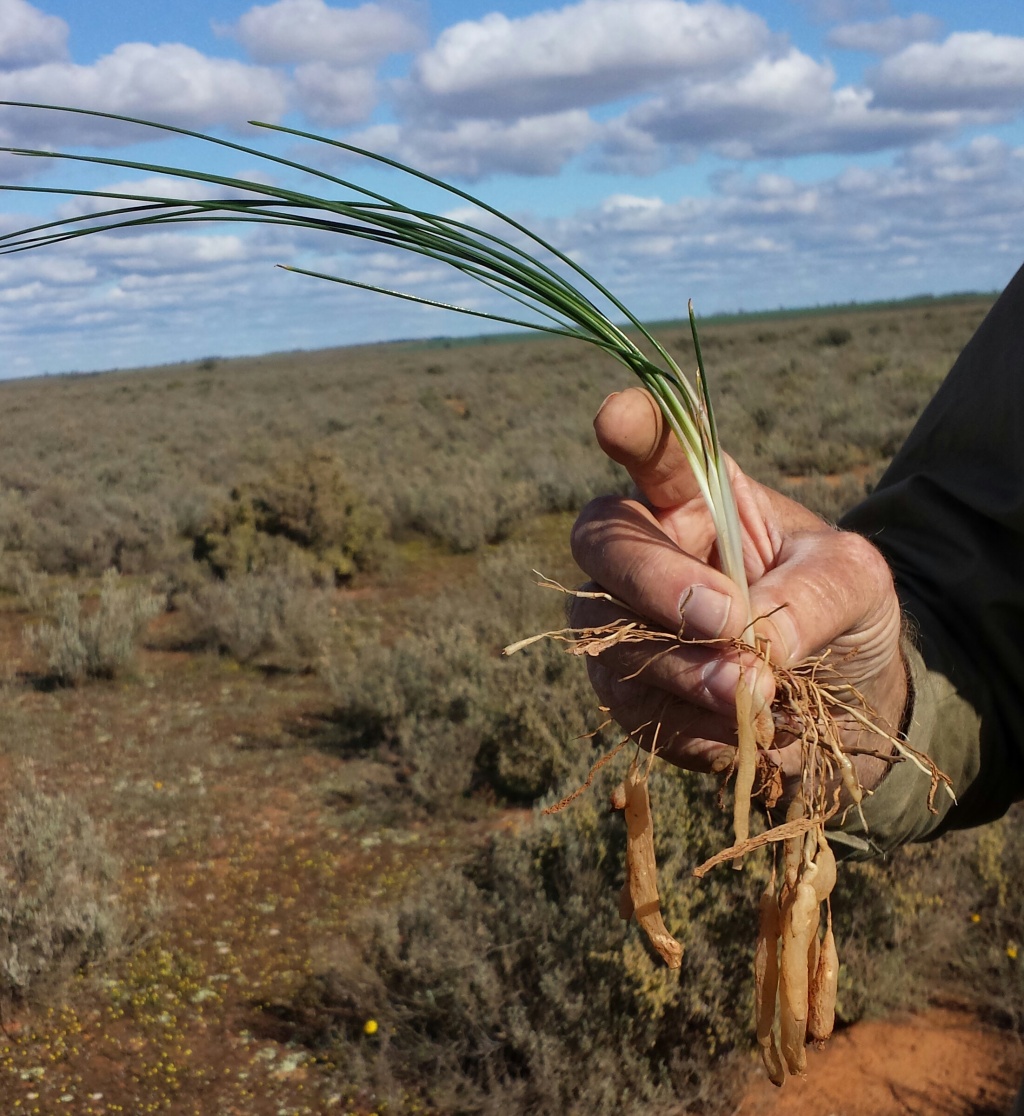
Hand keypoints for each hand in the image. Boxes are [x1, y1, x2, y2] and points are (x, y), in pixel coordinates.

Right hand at [570, 387, 906, 794]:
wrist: (837, 705)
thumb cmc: (839, 613)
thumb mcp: (855, 581)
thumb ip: (812, 594)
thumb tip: (757, 647)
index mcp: (699, 497)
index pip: (657, 451)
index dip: (632, 429)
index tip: (616, 417)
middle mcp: (650, 549)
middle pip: (604, 544)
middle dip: (656, 583)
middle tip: (729, 621)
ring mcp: (627, 620)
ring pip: (608, 633)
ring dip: (680, 668)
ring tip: (752, 692)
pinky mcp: (628, 688)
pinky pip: (630, 703)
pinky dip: (689, 721)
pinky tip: (742, 727)